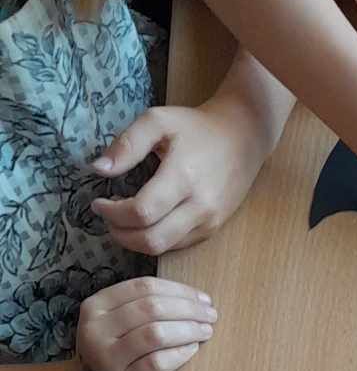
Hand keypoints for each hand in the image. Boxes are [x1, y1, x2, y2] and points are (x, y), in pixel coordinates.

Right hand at [65, 276, 217, 370]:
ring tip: (205, 331)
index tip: (203, 299)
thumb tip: (194, 298)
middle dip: (188, 309)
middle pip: (152, 308)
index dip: (179, 291)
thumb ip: (141, 309)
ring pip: (156, 333)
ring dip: (188, 330)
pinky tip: (192, 349)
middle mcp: (97, 329)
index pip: (144, 287)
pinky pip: (158, 363)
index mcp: (96, 307)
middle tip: (211, 315)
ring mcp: (107, 358)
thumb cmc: (113, 358)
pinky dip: (180, 354)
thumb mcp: (115, 327)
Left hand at [90, 96, 273, 256]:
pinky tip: (146, 222)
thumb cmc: (197, 127)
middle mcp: (199, 206)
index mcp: (183, 177)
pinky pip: (177, 245)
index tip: (98, 202)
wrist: (243, 138)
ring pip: (163, 249)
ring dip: (135, 241)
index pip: (141, 212)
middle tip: (107, 218)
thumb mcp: (157, 121)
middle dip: (120, 234)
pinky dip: (155, 239)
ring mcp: (208, 222)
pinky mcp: (212, 229)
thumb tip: (98, 169)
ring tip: (122, 221)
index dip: (113, 213)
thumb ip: (126, 144)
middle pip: (151, 240)